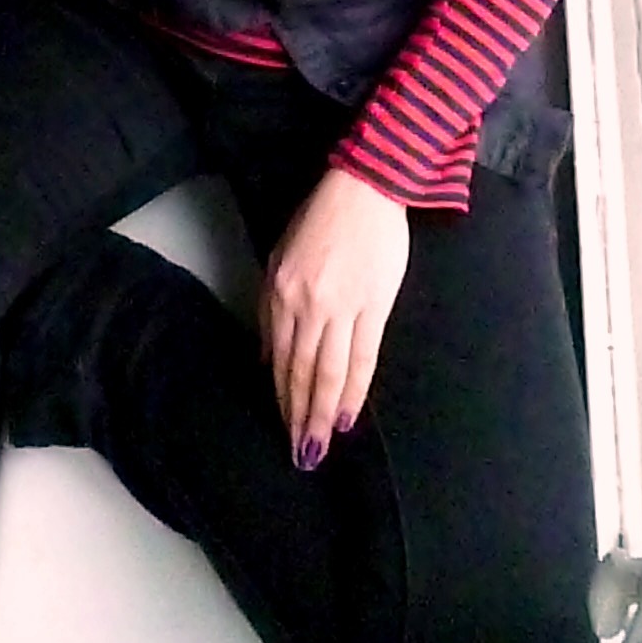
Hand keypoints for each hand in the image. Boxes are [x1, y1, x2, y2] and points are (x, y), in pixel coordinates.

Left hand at [260, 167, 408, 468]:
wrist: (365, 188)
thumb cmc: (320, 219)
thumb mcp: (280, 257)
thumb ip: (271, 309)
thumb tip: (268, 360)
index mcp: (280, 292)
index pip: (281, 358)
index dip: (282, 396)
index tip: (283, 426)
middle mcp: (306, 304)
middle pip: (302, 372)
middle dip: (299, 416)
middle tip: (301, 454)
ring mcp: (341, 306)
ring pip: (329, 372)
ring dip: (323, 413)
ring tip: (320, 446)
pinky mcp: (374, 305)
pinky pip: (363, 357)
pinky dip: (355, 389)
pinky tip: (349, 415)